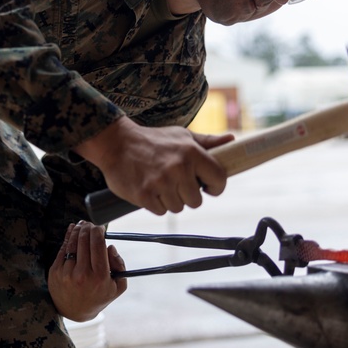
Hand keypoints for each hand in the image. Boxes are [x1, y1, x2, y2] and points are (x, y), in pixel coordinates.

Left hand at [48, 221, 126, 321]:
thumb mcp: (118, 286)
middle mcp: (82, 274)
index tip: (100, 228)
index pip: (98, 244)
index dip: (99, 231)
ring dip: (78, 229)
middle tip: (90, 224)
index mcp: (100, 277)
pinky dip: (68, 237)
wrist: (75, 312)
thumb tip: (110, 246)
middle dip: (88, 227)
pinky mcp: (55, 272)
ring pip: (73, 243)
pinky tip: (72, 230)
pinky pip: (63, 249)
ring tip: (82, 224)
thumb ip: (120, 265)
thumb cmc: (99, 296)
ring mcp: (67, 273)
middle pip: (85, 240)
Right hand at [75, 116, 234, 214]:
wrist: (116, 143)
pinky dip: (156, 203)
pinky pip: (161, 211)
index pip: (219, 179)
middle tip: (176, 183)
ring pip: (178, 207)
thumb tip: (232, 140)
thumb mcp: (182, 136)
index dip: (215, 187)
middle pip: (196, 201)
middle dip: (187, 195)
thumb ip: (208, 142)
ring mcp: (161, 183)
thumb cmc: (153, 140)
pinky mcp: (145, 195)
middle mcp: (179, 168)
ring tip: (160, 183)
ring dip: (170, 199)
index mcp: (191, 152)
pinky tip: (149, 188)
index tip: (208, 187)